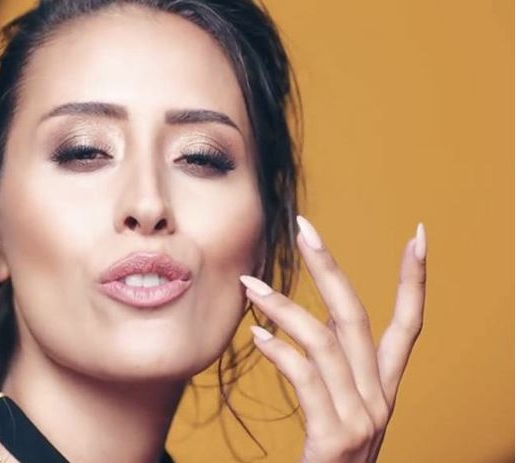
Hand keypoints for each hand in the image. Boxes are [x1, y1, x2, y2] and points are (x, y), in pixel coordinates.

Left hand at [239, 215, 426, 462]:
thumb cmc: (327, 456)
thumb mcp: (338, 408)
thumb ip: (330, 366)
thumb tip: (302, 319)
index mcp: (383, 388)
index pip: (410, 326)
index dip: (415, 281)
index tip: (418, 236)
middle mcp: (379, 399)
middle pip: (358, 318)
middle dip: (330, 267)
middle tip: (303, 227)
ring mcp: (360, 418)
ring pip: (325, 342)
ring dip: (284, 307)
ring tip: (249, 286)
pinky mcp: (335, 436)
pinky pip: (307, 379)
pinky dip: (281, 352)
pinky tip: (257, 337)